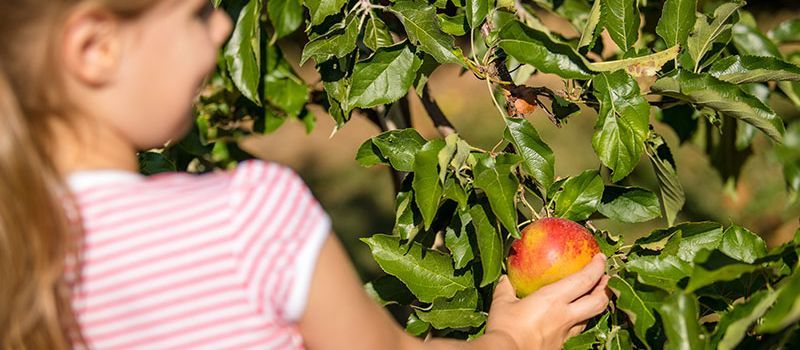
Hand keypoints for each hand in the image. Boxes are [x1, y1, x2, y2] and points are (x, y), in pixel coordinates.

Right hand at [484, 254, 609, 349]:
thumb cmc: (505, 327)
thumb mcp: (502, 303)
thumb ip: (505, 289)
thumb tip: (505, 280)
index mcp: (554, 299)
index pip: (584, 280)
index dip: (596, 267)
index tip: (601, 258)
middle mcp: (565, 316)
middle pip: (598, 302)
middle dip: (606, 289)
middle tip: (606, 279)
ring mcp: (566, 333)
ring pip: (590, 318)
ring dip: (594, 306)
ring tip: (592, 298)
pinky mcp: (561, 346)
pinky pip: (575, 332)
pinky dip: (578, 322)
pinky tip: (571, 320)